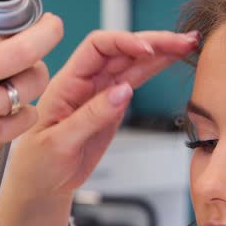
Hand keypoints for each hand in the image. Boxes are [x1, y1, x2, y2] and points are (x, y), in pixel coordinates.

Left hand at [0, 29, 199, 225]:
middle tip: (183, 40)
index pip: (97, 47)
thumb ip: (91, 116)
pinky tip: (171, 60)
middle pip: (121, 50)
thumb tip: (124, 91)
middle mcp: (85, 82)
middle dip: (153, 42)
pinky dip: (155, 70)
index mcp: (66, 83)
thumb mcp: (60, 143)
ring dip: (160, 52)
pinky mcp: (112, 107)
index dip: (124, 42)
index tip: (147, 50)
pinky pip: (136, 81)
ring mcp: (100, 93)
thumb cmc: (38, 164)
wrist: (41, 185)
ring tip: (186, 44)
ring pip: (133, 64)